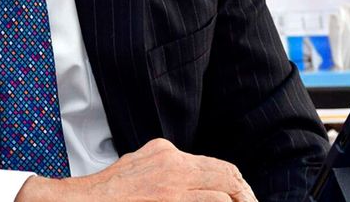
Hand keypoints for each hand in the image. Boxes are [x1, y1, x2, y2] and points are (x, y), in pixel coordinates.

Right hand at [15, 138, 256, 201]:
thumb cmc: (104, 194)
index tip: (242, 197)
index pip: (214, 165)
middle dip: (244, 194)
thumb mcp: (137, 167)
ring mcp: (172, 184)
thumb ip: (163, 170)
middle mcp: (172, 163)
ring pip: (223, 191)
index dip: (234, 182)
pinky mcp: (169, 200)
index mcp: (165, 151)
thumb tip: (188, 181)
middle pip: (225, 174)